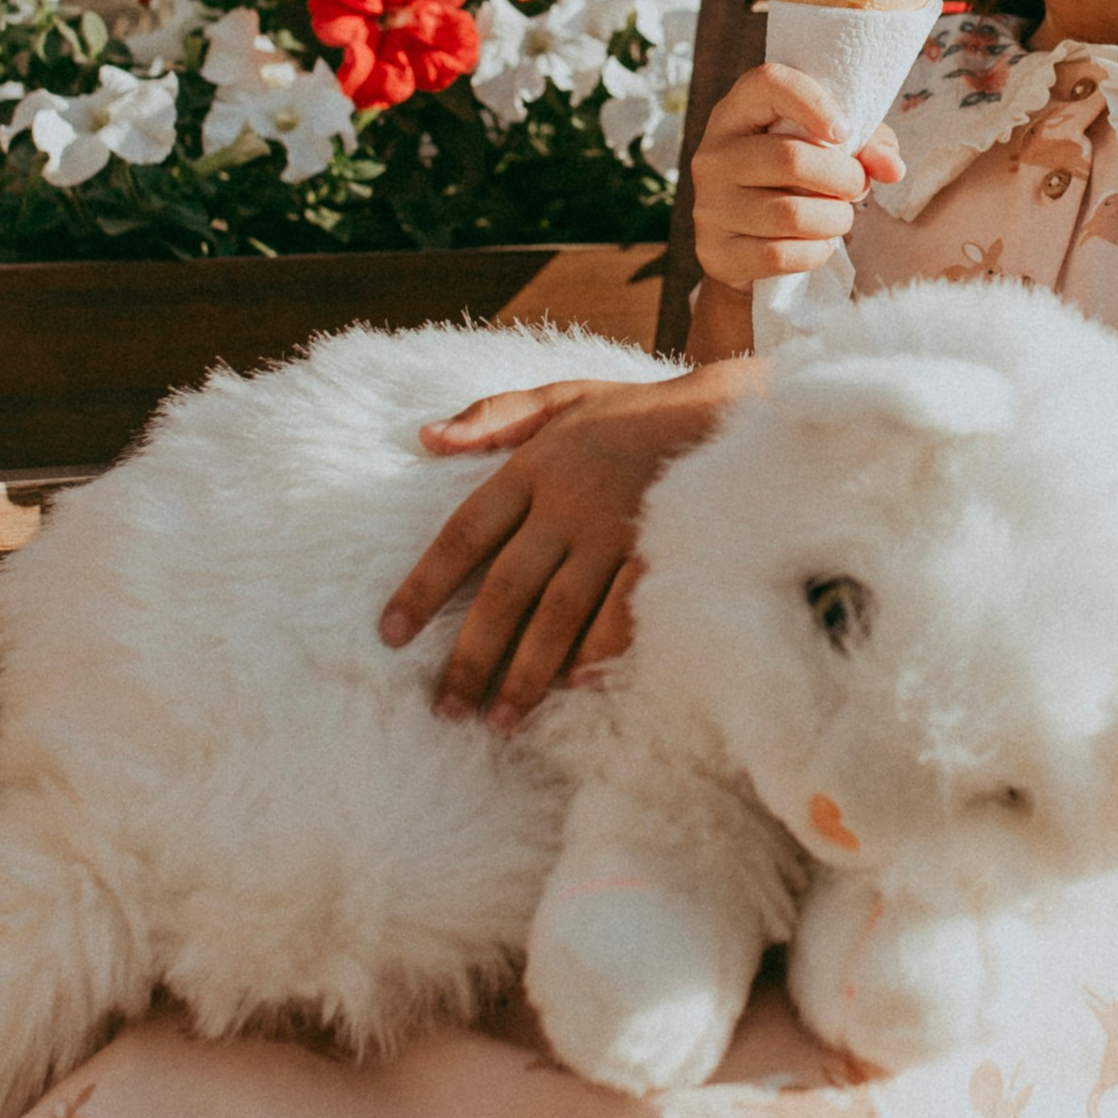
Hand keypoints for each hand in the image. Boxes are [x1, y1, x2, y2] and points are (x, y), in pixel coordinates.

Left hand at [379, 366, 748, 729]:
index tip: (390, 634)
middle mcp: (568, 504)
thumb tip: (425, 436)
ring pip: (560, 613)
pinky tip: (577, 686)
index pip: (464, 534)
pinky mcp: (662, 551)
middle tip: (446, 710)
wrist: (728, 409)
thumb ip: (493, 417)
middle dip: (472, 655)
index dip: (424, 585)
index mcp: (534, 469)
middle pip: (507, 589)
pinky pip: (625, 611)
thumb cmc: (631, 411)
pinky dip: (601, 649)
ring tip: (501, 721)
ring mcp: (617, 532)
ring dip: (528, 671)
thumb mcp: (559, 397)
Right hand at [689, 61, 901, 295]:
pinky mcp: (716, 251)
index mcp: (737, 113)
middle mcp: (713, 155)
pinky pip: (779, 256)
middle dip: (844, 177)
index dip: (814, 102)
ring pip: (790, 214)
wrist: (745, 243)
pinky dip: (815, 252)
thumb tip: (893, 168)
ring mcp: (709, 205)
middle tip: (858, 187)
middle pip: (791, 159)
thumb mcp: (830, 148)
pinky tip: (820, 244)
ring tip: (841, 216)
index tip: (845, 131)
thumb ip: (868, 144)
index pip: (769, 83)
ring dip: (836, 219)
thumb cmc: (794, 179)